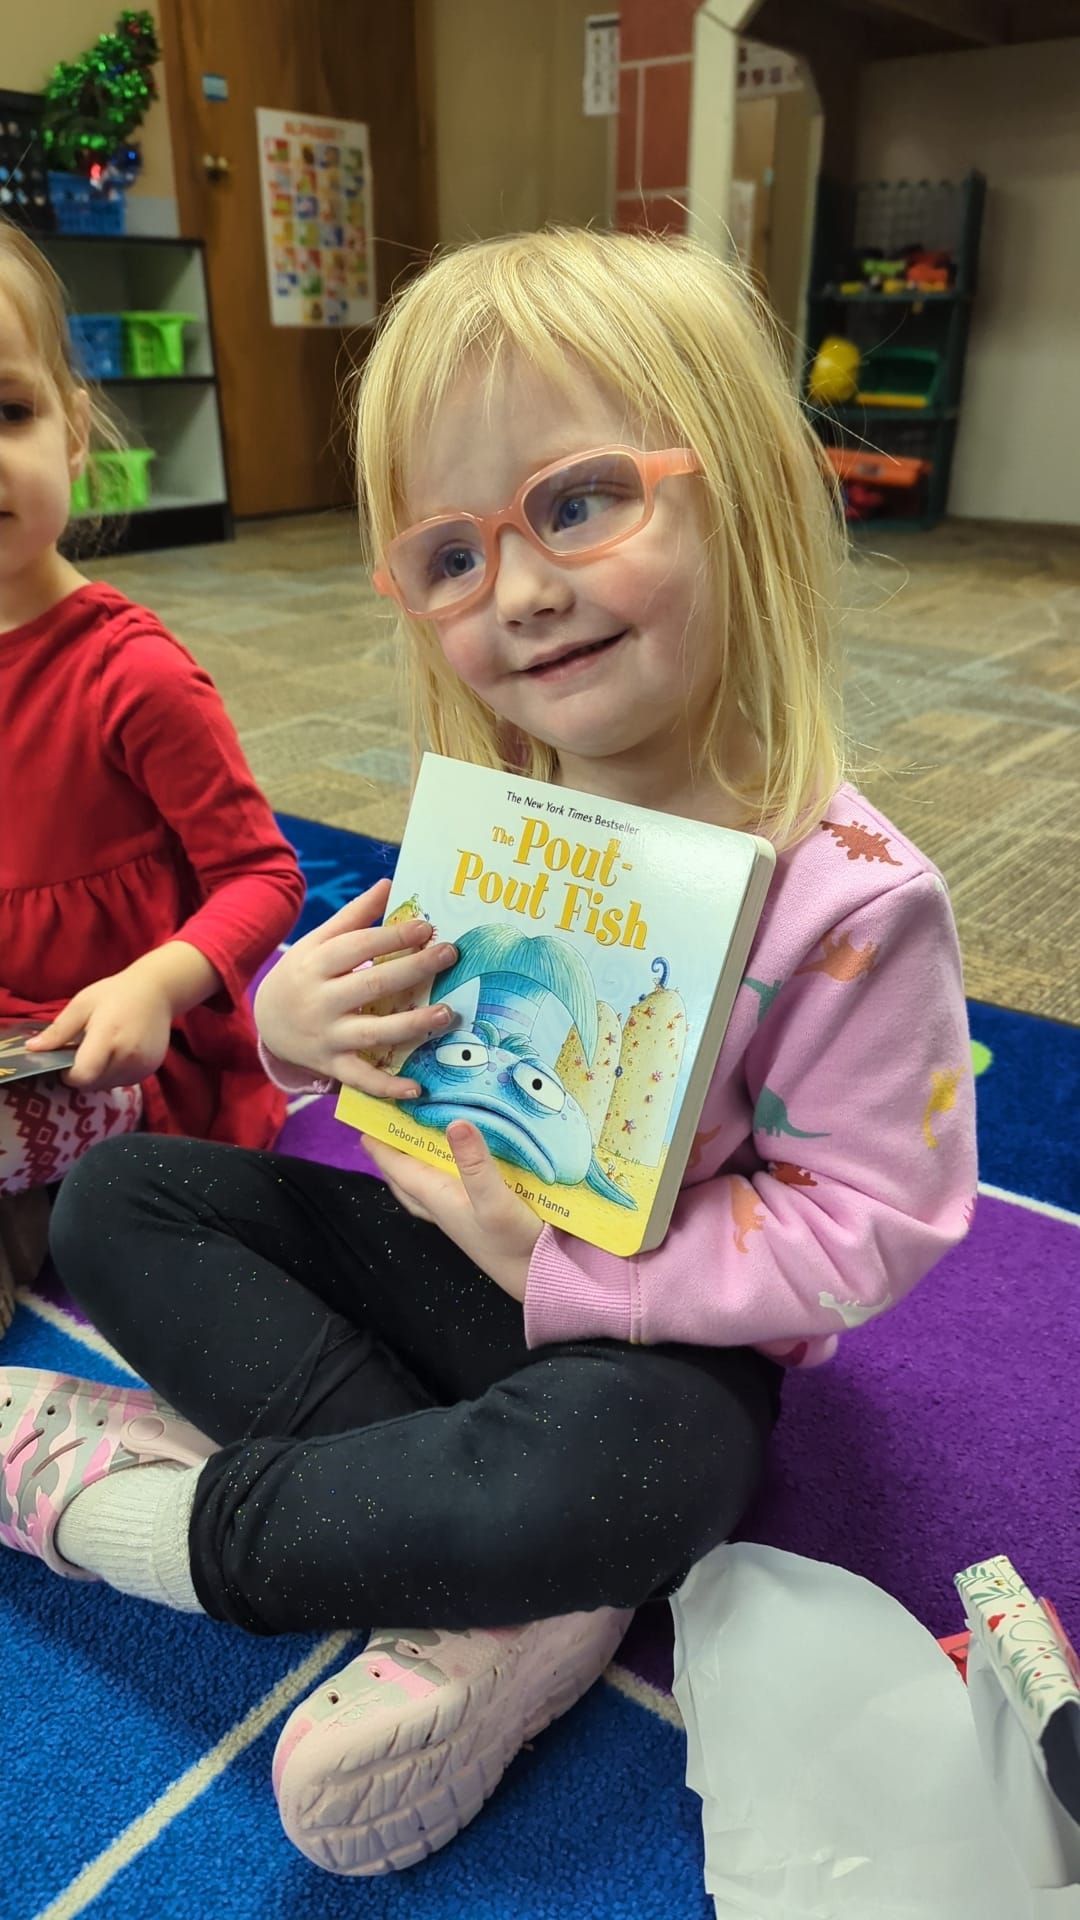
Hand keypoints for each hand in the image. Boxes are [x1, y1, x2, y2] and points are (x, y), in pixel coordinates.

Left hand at [27, 969, 172, 1091]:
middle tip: (82, 1051)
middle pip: (93, 1084)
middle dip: (82, 1074)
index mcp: (108, 1037)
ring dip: (98, 1075)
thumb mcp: (82, 1004)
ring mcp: (142, 1065)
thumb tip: (31, 1049)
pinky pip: (123, 1082)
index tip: (64, 1060)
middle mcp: (128, 1056)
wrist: (158, 991)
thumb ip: (58, 1030)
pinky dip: (114, 1073)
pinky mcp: (150, 1070)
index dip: (68, 1074)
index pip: (83, 1076)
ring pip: (107, 1085)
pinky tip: (117, 1053)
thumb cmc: (116, 993)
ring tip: (101, 1050)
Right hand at [253, 878, 459, 1097]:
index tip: (426, 927)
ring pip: (373, 1032)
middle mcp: (320, 1001)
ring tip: (448, 1013)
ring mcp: (327, 1037)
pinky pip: (362, 1078)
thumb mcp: (318, 942)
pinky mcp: (332, 1066)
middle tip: (449, 955)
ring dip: (412, 1025)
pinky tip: (417, 1087)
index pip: (357, 947)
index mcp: (316, 964)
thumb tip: (389, 884)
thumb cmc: (303, 974)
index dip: (392, 936)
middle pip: (371, 985)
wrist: (266, 1022)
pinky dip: (388, 1086)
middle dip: (412, 970)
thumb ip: (354, 916)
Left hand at [364, 1120, 542, 1300]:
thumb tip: (455, 1122)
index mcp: (439, 1198)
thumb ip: (476, 1163)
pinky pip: (443, 1195)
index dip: (382, 1149)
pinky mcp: (476, 1220)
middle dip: (391, 1161)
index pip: (401, 1170)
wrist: (539, 1279)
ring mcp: (458, 1217)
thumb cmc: (513, 1242)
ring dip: (411, 1171)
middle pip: (405, 1182)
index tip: (363, 1129)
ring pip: (421, 1191)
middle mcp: (442, 1208)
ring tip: (411, 1151)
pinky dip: (438, 1179)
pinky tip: (453, 1173)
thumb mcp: (495, 1200)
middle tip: (383, 1137)